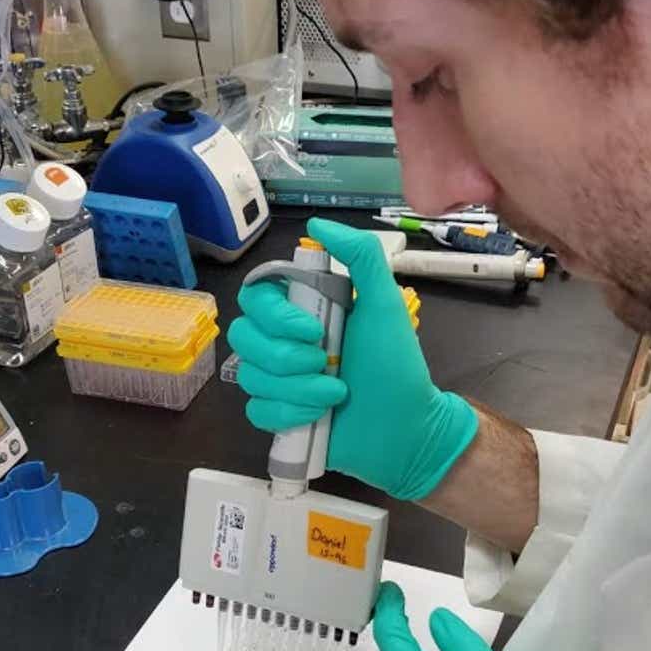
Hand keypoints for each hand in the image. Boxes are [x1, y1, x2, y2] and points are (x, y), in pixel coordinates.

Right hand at [228, 218, 477, 499]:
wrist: (406, 427)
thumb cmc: (396, 364)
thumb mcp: (385, 305)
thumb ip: (360, 257)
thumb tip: (317, 224)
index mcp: (303, 310)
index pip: (256, 295)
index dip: (274, 314)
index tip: (313, 329)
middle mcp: (284, 341)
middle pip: (244, 336)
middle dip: (285, 356)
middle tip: (327, 363)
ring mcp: (278, 379)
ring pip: (250, 375)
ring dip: (296, 388)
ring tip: (335, 393)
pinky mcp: (278, 415)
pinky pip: (256, 410)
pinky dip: (287, 413)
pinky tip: (318, 416)